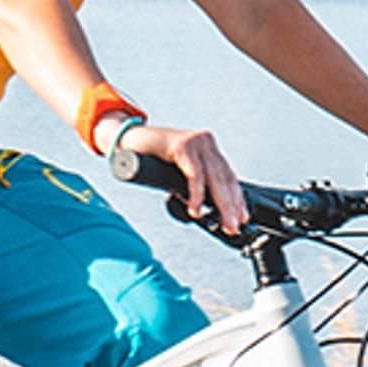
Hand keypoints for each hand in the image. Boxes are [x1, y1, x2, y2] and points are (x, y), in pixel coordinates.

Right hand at [118, 122, 248, 233]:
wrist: (126, 141)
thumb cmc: (150, 157)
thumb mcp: (177, 172)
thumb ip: (191, 185)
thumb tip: (200, 209)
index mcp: (208, 148)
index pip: (228, 176)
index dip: (236, 198)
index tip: (241, 217)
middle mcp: (206, 142)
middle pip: (225, 178)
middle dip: (231, 205)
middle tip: (233, 225)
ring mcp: (195, 142)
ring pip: (214, 177)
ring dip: (221, 203)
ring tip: (224, 222)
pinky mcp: (182, 145)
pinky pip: (194, 174)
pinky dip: (197, 194)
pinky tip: (196, 209)